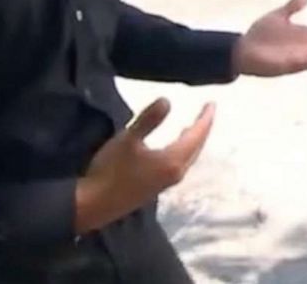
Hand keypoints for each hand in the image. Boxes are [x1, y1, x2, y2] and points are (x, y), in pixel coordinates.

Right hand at [74, 97, 213, 234]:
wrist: (94, 205)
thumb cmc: (111, 170)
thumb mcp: (128, 139)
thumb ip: (149, 120)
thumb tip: (168, 100)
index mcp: (172, 161)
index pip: (196, 135)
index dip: (205, 118)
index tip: (212, 103)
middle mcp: (175, 174)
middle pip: (196, 148)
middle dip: (202, 129)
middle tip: (206, 112)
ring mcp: (166, 183)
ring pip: (187, 158)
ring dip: (192, 141)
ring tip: (193, 126)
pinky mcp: (155, 188)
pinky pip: (178, 165)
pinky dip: (182, 151)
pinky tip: (174, 148)